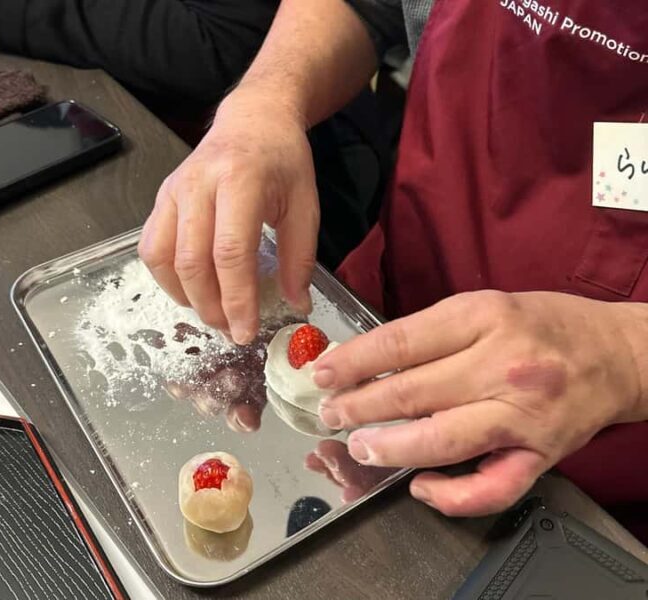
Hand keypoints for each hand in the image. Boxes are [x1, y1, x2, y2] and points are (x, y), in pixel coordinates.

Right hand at [139, 87, 319, 344]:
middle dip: (211, 306)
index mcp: (241, 181)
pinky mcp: (162, 197)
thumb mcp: (306, 205)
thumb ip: (300, 258)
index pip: (231, 252)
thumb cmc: (283, 161)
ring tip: (212, 313)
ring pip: (163, 257)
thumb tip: (296, 305)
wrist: (254, 119)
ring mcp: (174, 190)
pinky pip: (151, 246)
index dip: (237, 298)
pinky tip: (191, 290)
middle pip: (192, 260)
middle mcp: (200, 184)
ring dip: (185, 296)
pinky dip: (167, 277)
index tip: (246, 331)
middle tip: (231, 330)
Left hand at [314, 291, 647, 515]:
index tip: (323, 374)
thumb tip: (370, 361)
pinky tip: (420, 486)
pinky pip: (490, 488)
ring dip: (389, 448)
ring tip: (361, 447)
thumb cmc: (547, 325)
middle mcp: (503, 366)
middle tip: (332, 415)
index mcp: (484, 318)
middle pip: (411, 393)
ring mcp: (523, 415)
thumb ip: (432, 332)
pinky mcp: (540, 454)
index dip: (353, 362)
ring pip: (441, 441)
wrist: (620, 354)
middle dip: (358, 407)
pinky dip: (449, 496)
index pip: (400, 342)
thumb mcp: (485, 306)